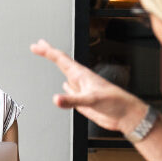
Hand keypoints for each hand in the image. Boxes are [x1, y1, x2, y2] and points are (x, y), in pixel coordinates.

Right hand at [30, 39, 146, 133]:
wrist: (125, 115)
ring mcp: (82, 89)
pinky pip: (71, 90)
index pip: (60, 59)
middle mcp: (80, 80)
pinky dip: (65, 86)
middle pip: (61, 62)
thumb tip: (56, 99)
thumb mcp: (92, 100)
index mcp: (82, 75)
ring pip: (66, 74)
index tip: (36, 46)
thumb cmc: (115, 102)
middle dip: (49, 53)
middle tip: (39, 44)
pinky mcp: (83, 100)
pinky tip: (64, 85)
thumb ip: (73, 100)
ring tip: (50, 58)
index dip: (47, 51)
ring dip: (57, 66)